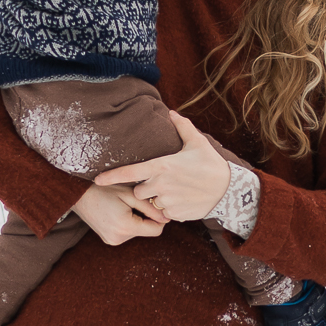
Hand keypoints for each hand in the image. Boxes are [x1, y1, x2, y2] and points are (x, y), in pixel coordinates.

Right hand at [68, 181, 164, 244]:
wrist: (77, 194)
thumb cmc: (103, 189)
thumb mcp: (130, 194)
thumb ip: (150, 207)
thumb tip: (167, 218)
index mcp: (125, 227)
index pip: (156, 230)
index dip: (160, 218)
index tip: (155, 205)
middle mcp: (118, 238)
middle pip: (147, 231)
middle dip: (146, 217)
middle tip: (134, 202)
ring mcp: (112, 241)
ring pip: (137, 232)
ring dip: (137, 220)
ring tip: (123, 206)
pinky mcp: (109, 240)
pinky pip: (127, 233)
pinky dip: (128, 223)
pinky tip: (118, 212)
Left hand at [93, 111, 231, 221]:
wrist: (228, 190)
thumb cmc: (211, 165)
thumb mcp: (197, 142)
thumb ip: (182, 127)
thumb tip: (171, 112)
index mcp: (162, 166)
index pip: (130, 172)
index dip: (111, 176)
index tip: (97, 180)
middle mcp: (161, 184)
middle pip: (139, 191)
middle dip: (146, 188)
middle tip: (162, 182)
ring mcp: (167, 200)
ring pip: (151, 203)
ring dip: (158, 199)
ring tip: (176, 191)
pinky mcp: (175, 213)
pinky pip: (164, 213)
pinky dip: (170, 208)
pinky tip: (183, 200)